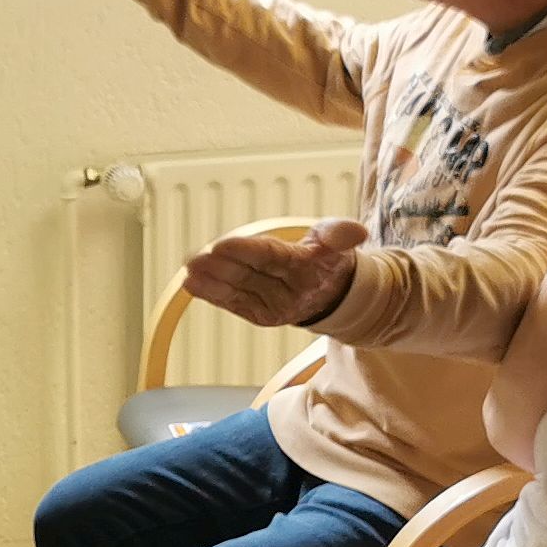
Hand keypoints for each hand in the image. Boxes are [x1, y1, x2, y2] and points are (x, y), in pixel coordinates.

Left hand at [183, 219, 367, 326]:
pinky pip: (235, 303)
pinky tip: (193, 285)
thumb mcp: (335, 241)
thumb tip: (357, 231)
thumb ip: (338, 233)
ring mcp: (274, 306)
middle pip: (249, 274)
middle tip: (196, 258)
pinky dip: (213, 295)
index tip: (219, 245)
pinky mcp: (261, 315)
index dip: (244, 251)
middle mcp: (289, 291)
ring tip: (189, 271)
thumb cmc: (326, 258)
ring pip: (238, 290)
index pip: (270, 256)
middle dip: (221, 267)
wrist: (331, 294)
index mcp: (307, 268)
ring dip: (211, 282)